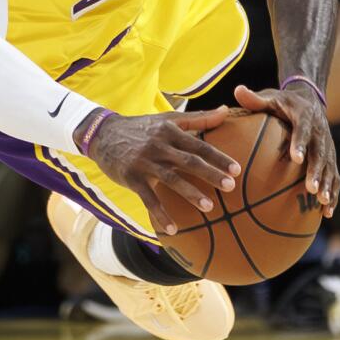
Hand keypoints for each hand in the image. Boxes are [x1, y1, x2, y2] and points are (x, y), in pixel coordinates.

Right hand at [78, 107, 240, 234]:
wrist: (103, 134)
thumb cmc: (141, 128)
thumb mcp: (168, 119)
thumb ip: (198, 118)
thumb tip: (227, 110)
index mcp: (169, 131)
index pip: (198, 145)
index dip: (218, 157)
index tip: (237, 169)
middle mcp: (158, 146)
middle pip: (189, 161)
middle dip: (210, 174)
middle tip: (230, 186)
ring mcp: (144, 162)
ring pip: (171, 179)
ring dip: (191, 194)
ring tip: (209, 207)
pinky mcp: (131, 177)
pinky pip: (148, 198)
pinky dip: (161, 214)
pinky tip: (173, 229)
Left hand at [234, 83, 337, 214]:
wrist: (310, 100)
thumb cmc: (284, 102)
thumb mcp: (271, 97)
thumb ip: (255, 98)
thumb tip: (237, 90)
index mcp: (305, 117)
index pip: (303, 130)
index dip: (301, 143)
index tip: (296, 158)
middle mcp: (320, 133)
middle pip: (321, 153)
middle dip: (317, 171)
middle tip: (311, 189)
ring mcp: (328, 147)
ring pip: (331, 168)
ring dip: (328, 185)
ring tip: (322, 203)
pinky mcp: (331, 158)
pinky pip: (335, 177)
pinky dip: (334, 193)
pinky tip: (327, 213)